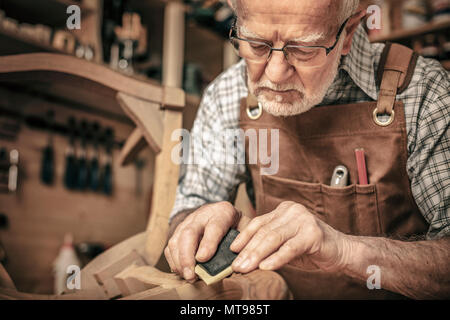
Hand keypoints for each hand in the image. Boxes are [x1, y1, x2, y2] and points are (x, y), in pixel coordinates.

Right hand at [164, 201, 246, 281]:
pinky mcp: (178, 231)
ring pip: (177, 239)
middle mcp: (202, 215)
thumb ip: (244, 241)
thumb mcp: (246, 226)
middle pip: (189, 233)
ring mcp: (188, 222)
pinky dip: (174, 260)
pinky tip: (181, 271)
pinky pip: (171, 246)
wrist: (218, 211)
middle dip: (188, 256)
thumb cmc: (235, 223)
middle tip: (191, 274)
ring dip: (180, 261)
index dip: (208, 243)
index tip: (203, 259)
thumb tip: (238, 263)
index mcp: (223, 212)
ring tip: (187, 276)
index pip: (214, 226)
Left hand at [230, 201, 350, 273]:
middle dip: (248, 250)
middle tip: (235, 266)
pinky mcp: (313, 234)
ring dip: (257, 255)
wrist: (342, 251)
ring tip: (246, 268)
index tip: (231, 250)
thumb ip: (268, 243)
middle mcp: (292, 211)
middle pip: (264, 231)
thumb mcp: (285, 242)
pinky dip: (276, 259)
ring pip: (274, 238)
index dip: (243, 237)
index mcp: (284, 210)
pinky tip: (265, 268)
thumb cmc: (310, 248)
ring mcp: (303, 220)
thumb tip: (242, 255)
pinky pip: (290, 248)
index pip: (258, 222)